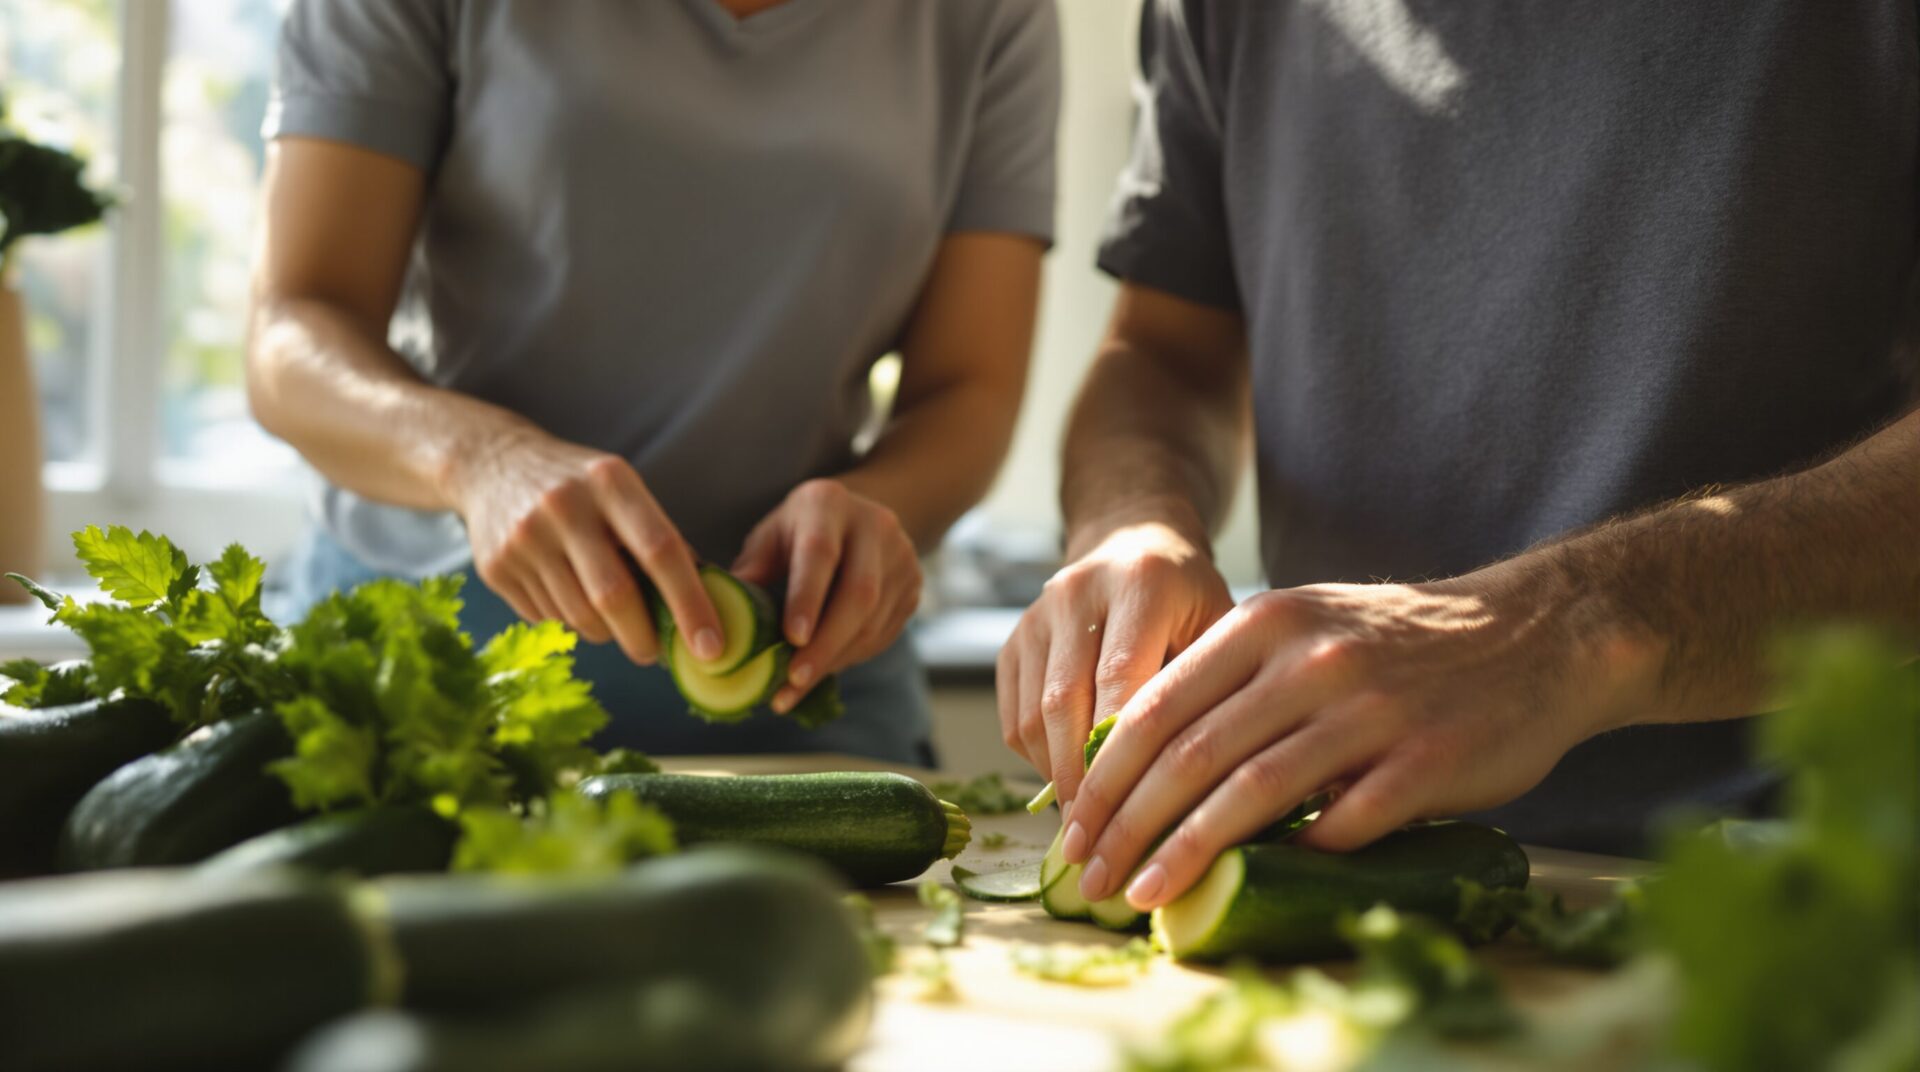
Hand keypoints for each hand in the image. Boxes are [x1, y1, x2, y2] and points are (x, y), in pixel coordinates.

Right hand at [447, 423, 721, 665]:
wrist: (493, 464)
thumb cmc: (577, 484)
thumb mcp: (621, 488)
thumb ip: (658, 537)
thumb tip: (704, 601)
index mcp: (610, 482)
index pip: (661, 551)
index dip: (691, 604)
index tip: (712, 646)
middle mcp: (564, 507)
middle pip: (614, 596)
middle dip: (643, 638)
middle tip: (655, 652)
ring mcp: (525, 537)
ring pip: (579, 616)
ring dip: (605, 632)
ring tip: (612, 619)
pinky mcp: (496, 566)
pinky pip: (547, 618)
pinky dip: (570, 621)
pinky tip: (570, 597)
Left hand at [732, 478, 921, 710]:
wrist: (856, 519)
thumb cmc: (798, 533)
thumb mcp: (769, 539)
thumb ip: (750, 574)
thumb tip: (721, 621)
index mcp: (828, 503)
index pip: (820, 553)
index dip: (807, 598)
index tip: (791, 638)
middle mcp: (875, 525)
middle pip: (859, 594)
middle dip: (825, 644)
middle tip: (793, 679)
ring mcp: (902, 556)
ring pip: (874, 620)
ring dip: (835, 659)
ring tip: (797, 686)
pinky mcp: (914, 585)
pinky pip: (884, 632)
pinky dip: (851, 657)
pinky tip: (823, 669)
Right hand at [996, 520, 1235, 807]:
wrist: (1134, 539)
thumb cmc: (1192, 600)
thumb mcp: (1223, 628)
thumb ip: (1213, 691)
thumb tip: (1208, 790)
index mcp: (1142, 584)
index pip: (1120, 681)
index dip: (1121, 755)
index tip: (1134, 819)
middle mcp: (1078, 592)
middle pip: (1066, 703)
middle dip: (1081, 781)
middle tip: (1102, 841)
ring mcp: (1036, 615)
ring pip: (1033, 716)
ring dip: (1056, 777)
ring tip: (1090, 823)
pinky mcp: (1012, 639)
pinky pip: (1014, 716)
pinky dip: (1039, 761)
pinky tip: (1072, 783)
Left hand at [1060, 567, 1653, 911]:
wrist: (1538, 633)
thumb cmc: (1403, 642)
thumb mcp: (1309, 625)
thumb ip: (1236, 679)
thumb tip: (1151, 765)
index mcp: (1268, 623)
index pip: (1158, 706)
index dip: (1105, 773)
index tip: (1073, 825)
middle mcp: (1310, 660)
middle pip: (1189, 753)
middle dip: (1126, 822)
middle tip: (1088, 874)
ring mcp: (1368, 709)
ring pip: (1251, 791)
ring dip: (1187, 851)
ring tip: (1143, 893)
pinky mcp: (1425, 760)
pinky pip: (1344, 822)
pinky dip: (1296, 855)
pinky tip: (1260, 882)